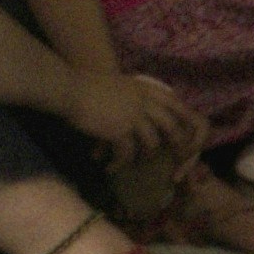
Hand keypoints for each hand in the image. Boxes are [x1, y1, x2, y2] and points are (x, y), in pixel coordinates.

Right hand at [55, 67, 205, 167]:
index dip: (184, 122)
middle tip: (170, 159)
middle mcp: (144, 102)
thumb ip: (134, 97)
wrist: (69, 88)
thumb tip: (142, 116)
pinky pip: (127, 153)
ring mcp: (133, 116)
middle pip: (172, 127)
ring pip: (152, 144)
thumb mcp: (119, 86)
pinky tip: (110, 168)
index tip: (181, 136)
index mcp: (146, 89)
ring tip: (133, 163)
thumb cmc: (87, 86)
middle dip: (176, 146)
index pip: (178, 105)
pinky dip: (119, 163)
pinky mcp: (120, 130)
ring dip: (144, 157)